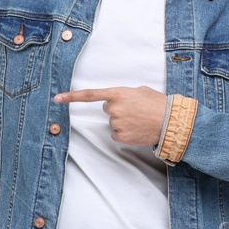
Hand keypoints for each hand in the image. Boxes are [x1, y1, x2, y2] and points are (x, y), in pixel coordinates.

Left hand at [53, 85, 167, 147]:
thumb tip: (116, 100)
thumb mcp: (140, 91)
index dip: (72, 97)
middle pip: (107, 109)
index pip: (90, 95)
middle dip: (118, 109)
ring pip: (112, 122)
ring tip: (139, 119)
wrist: (171, 122)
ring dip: (123, 121)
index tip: (57, 98)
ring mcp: (116, 123)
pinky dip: (125, 132)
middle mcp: (115, 108)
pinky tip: (137, 129)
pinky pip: (116, 133)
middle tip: (135, 110)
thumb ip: (124, 94)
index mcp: (119, 93)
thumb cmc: (158, 104)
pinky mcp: (120, 136)